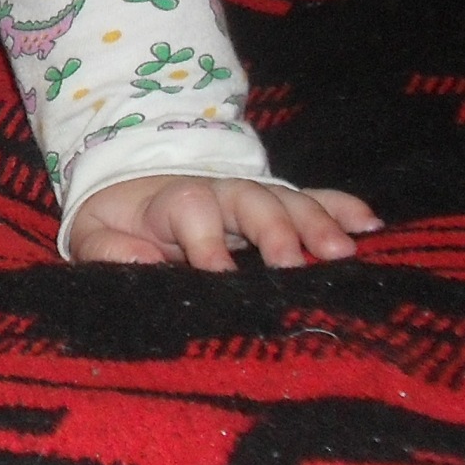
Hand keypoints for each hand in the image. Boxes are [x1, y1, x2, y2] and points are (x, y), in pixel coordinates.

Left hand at [69, 173, 379, 269]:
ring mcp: (252, 198)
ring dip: (318, 222)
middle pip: (250, 200)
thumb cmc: (117, 225)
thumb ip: (108, 249)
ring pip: (288, 201)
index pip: (191, 210)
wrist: (132, 189)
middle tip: (293, 266)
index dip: (206, 241)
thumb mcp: (93, 235)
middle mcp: (219, 194)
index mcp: (170, 202)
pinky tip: (372, 224)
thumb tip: (142, 261)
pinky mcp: (277, 206)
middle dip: (274, 229)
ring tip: (345, 252)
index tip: (219, 275)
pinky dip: (342, 208)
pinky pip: (314, 200)